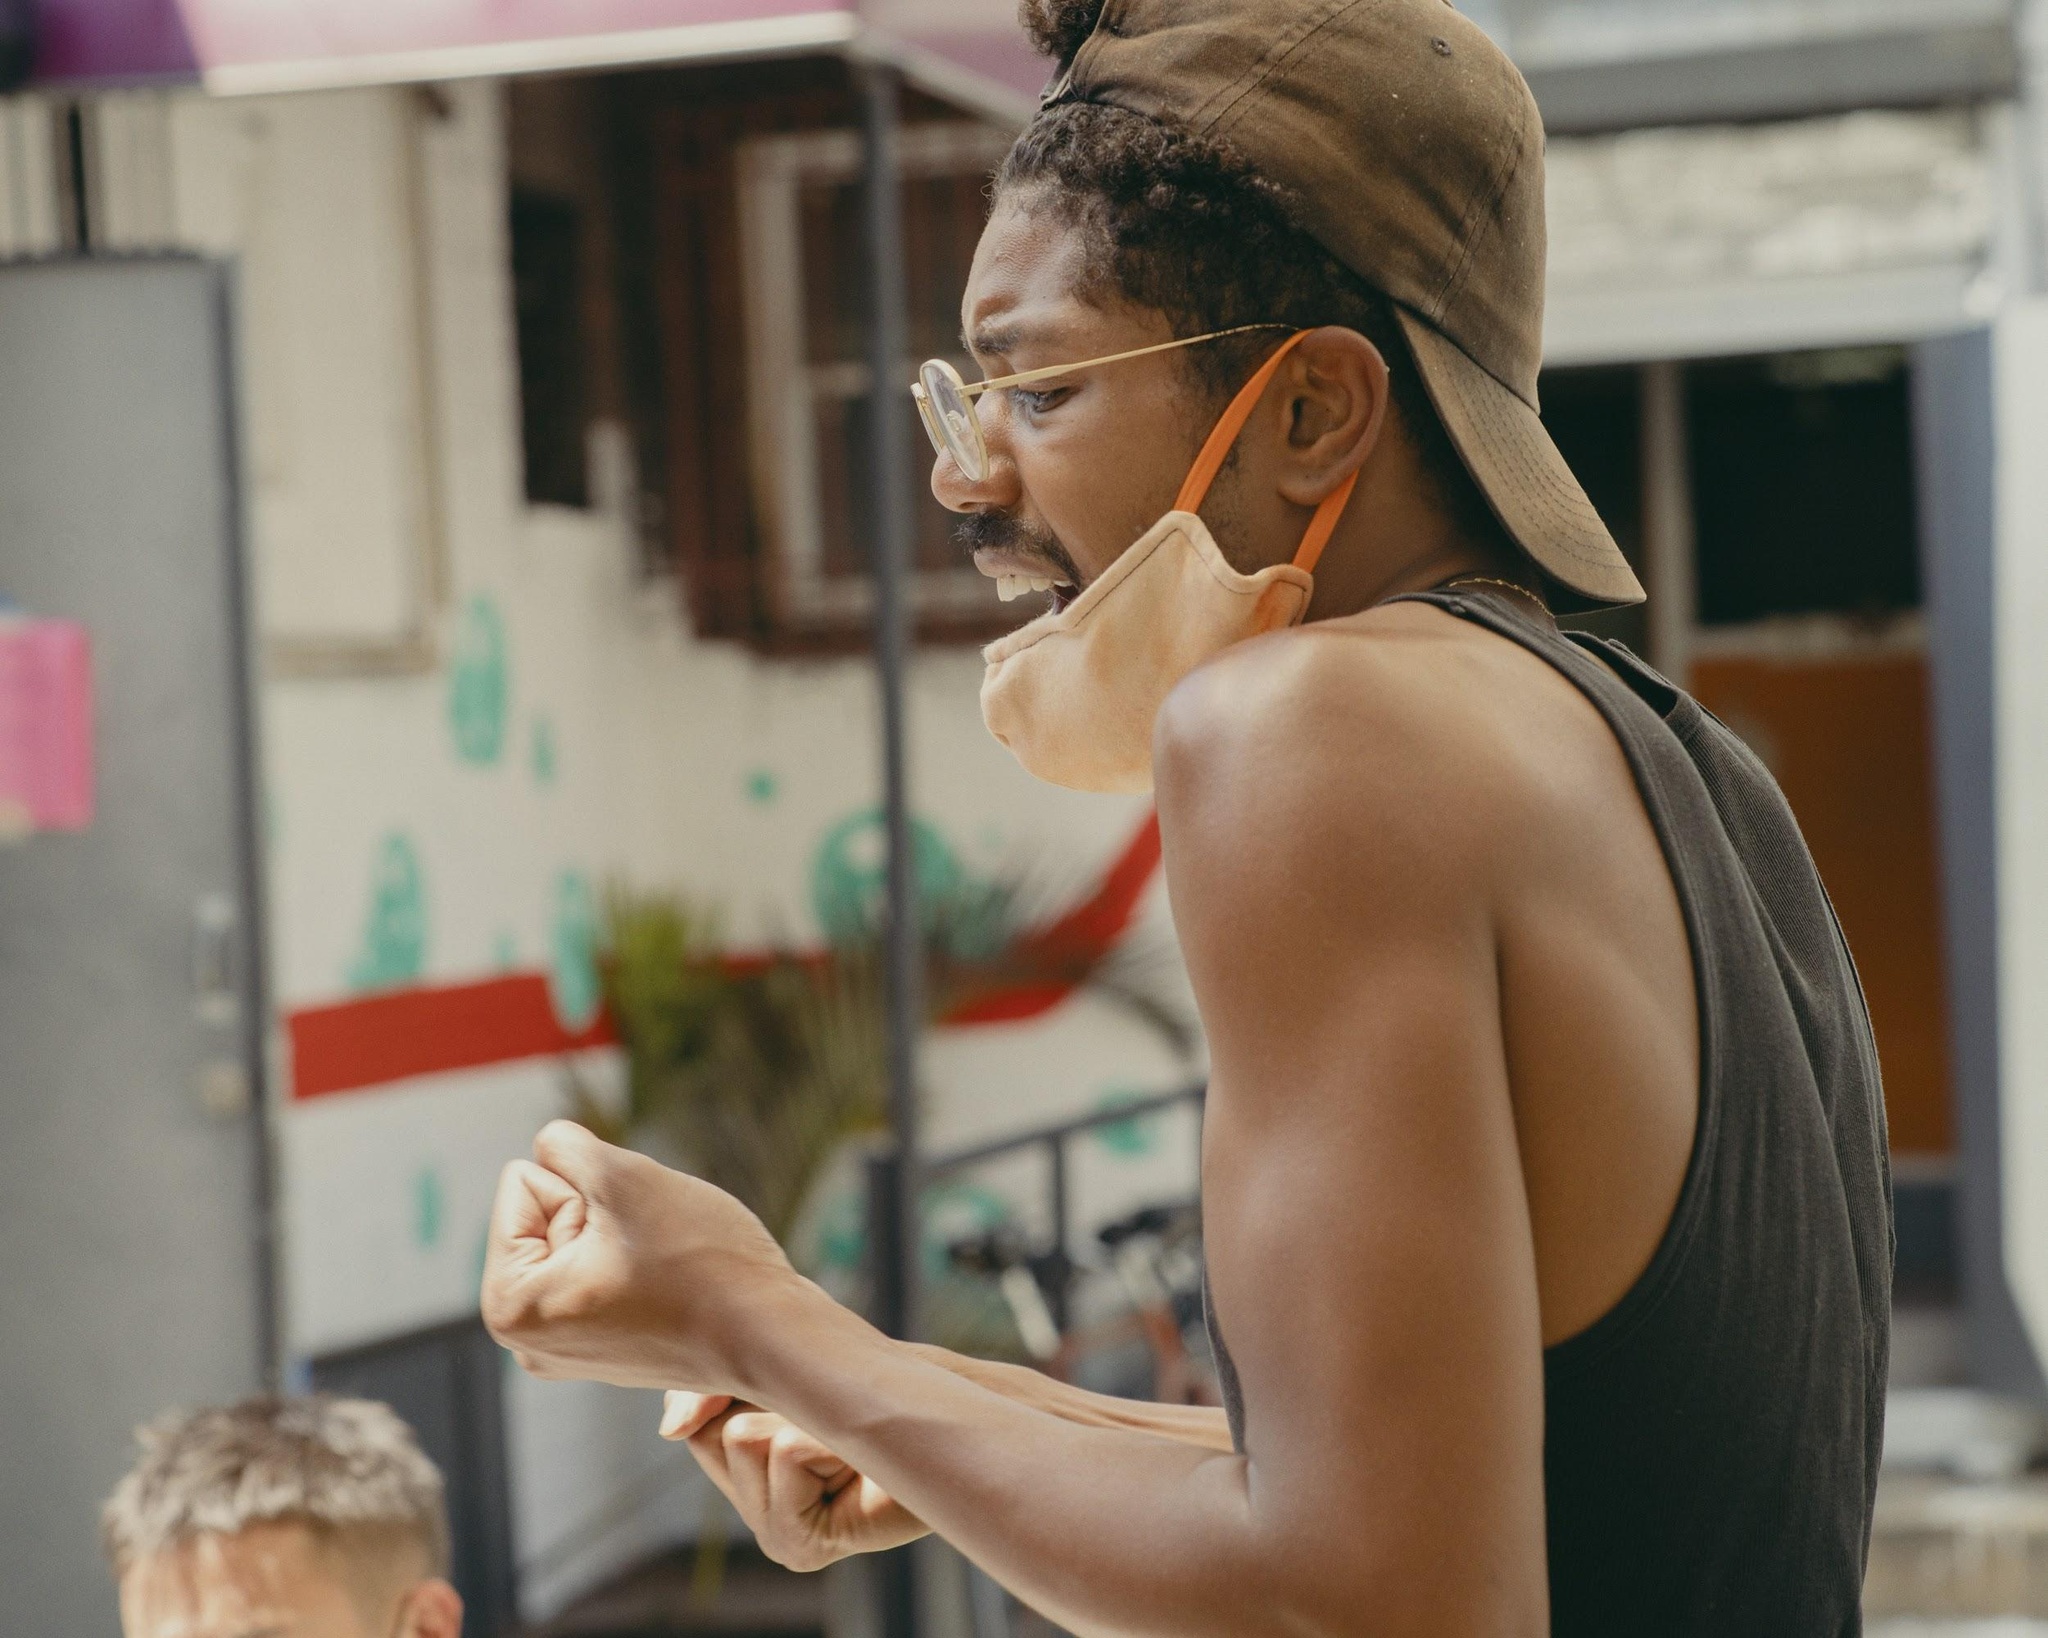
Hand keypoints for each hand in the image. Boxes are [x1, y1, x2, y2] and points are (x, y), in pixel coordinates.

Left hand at [481, 1121, 803, 1393]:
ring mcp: (567, 1350)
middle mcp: (525, 1342)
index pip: (522, 1181)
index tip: (627, 1236)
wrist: (771, 1333)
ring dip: (622, 1233)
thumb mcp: (621, 1175)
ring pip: (580, 1237)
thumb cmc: (698, 1260)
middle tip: (649, 1252)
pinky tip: (670, 1287)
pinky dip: (638, 1262)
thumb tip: (550, 1146)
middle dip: (600, 1212)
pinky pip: (604, 1269)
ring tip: (661, 1268)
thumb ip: (566, 1144)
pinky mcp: (606, 1348)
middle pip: (545, 1212)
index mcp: (507, 1306)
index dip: (583, 1190)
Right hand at [661, 1392, 928, 1571]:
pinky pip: (786, 1451)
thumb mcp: (778, 1375)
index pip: (695, 1423)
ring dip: (811, 1420)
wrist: (946, 1421)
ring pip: (748, 1437)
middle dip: (780, 1405)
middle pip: (717, 1432)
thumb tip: (668, 1429)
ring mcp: (776, 1541)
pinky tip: (858, 1467)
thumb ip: (711, 1394)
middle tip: (836, 1427)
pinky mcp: (801, 1548)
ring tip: (851, 1447)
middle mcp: (756, 1519)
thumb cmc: (874, 1391)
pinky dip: (826, 1438)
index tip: (805, 1397)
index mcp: (746, 1482)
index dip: (746, 1388)